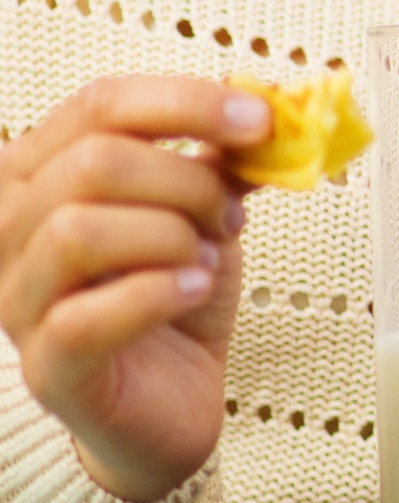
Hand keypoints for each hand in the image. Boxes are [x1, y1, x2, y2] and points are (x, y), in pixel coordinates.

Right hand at [0, 77, 262, 501]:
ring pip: (78, 232)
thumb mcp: (203, 213)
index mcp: (39, 175)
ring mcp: (16, 301)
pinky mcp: (46, 367)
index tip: (260, 120)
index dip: (186, 102)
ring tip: (203, 261)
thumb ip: (221, 161)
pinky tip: (192, 290)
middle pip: (93, 163)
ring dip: (169, 238)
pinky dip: (156, 294)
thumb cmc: (174, 296)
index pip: (97, 105)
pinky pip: (85, 317)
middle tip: (229, 215)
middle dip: (187, 183)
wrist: (173, 400)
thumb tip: (268, 110)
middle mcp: (7, 231)